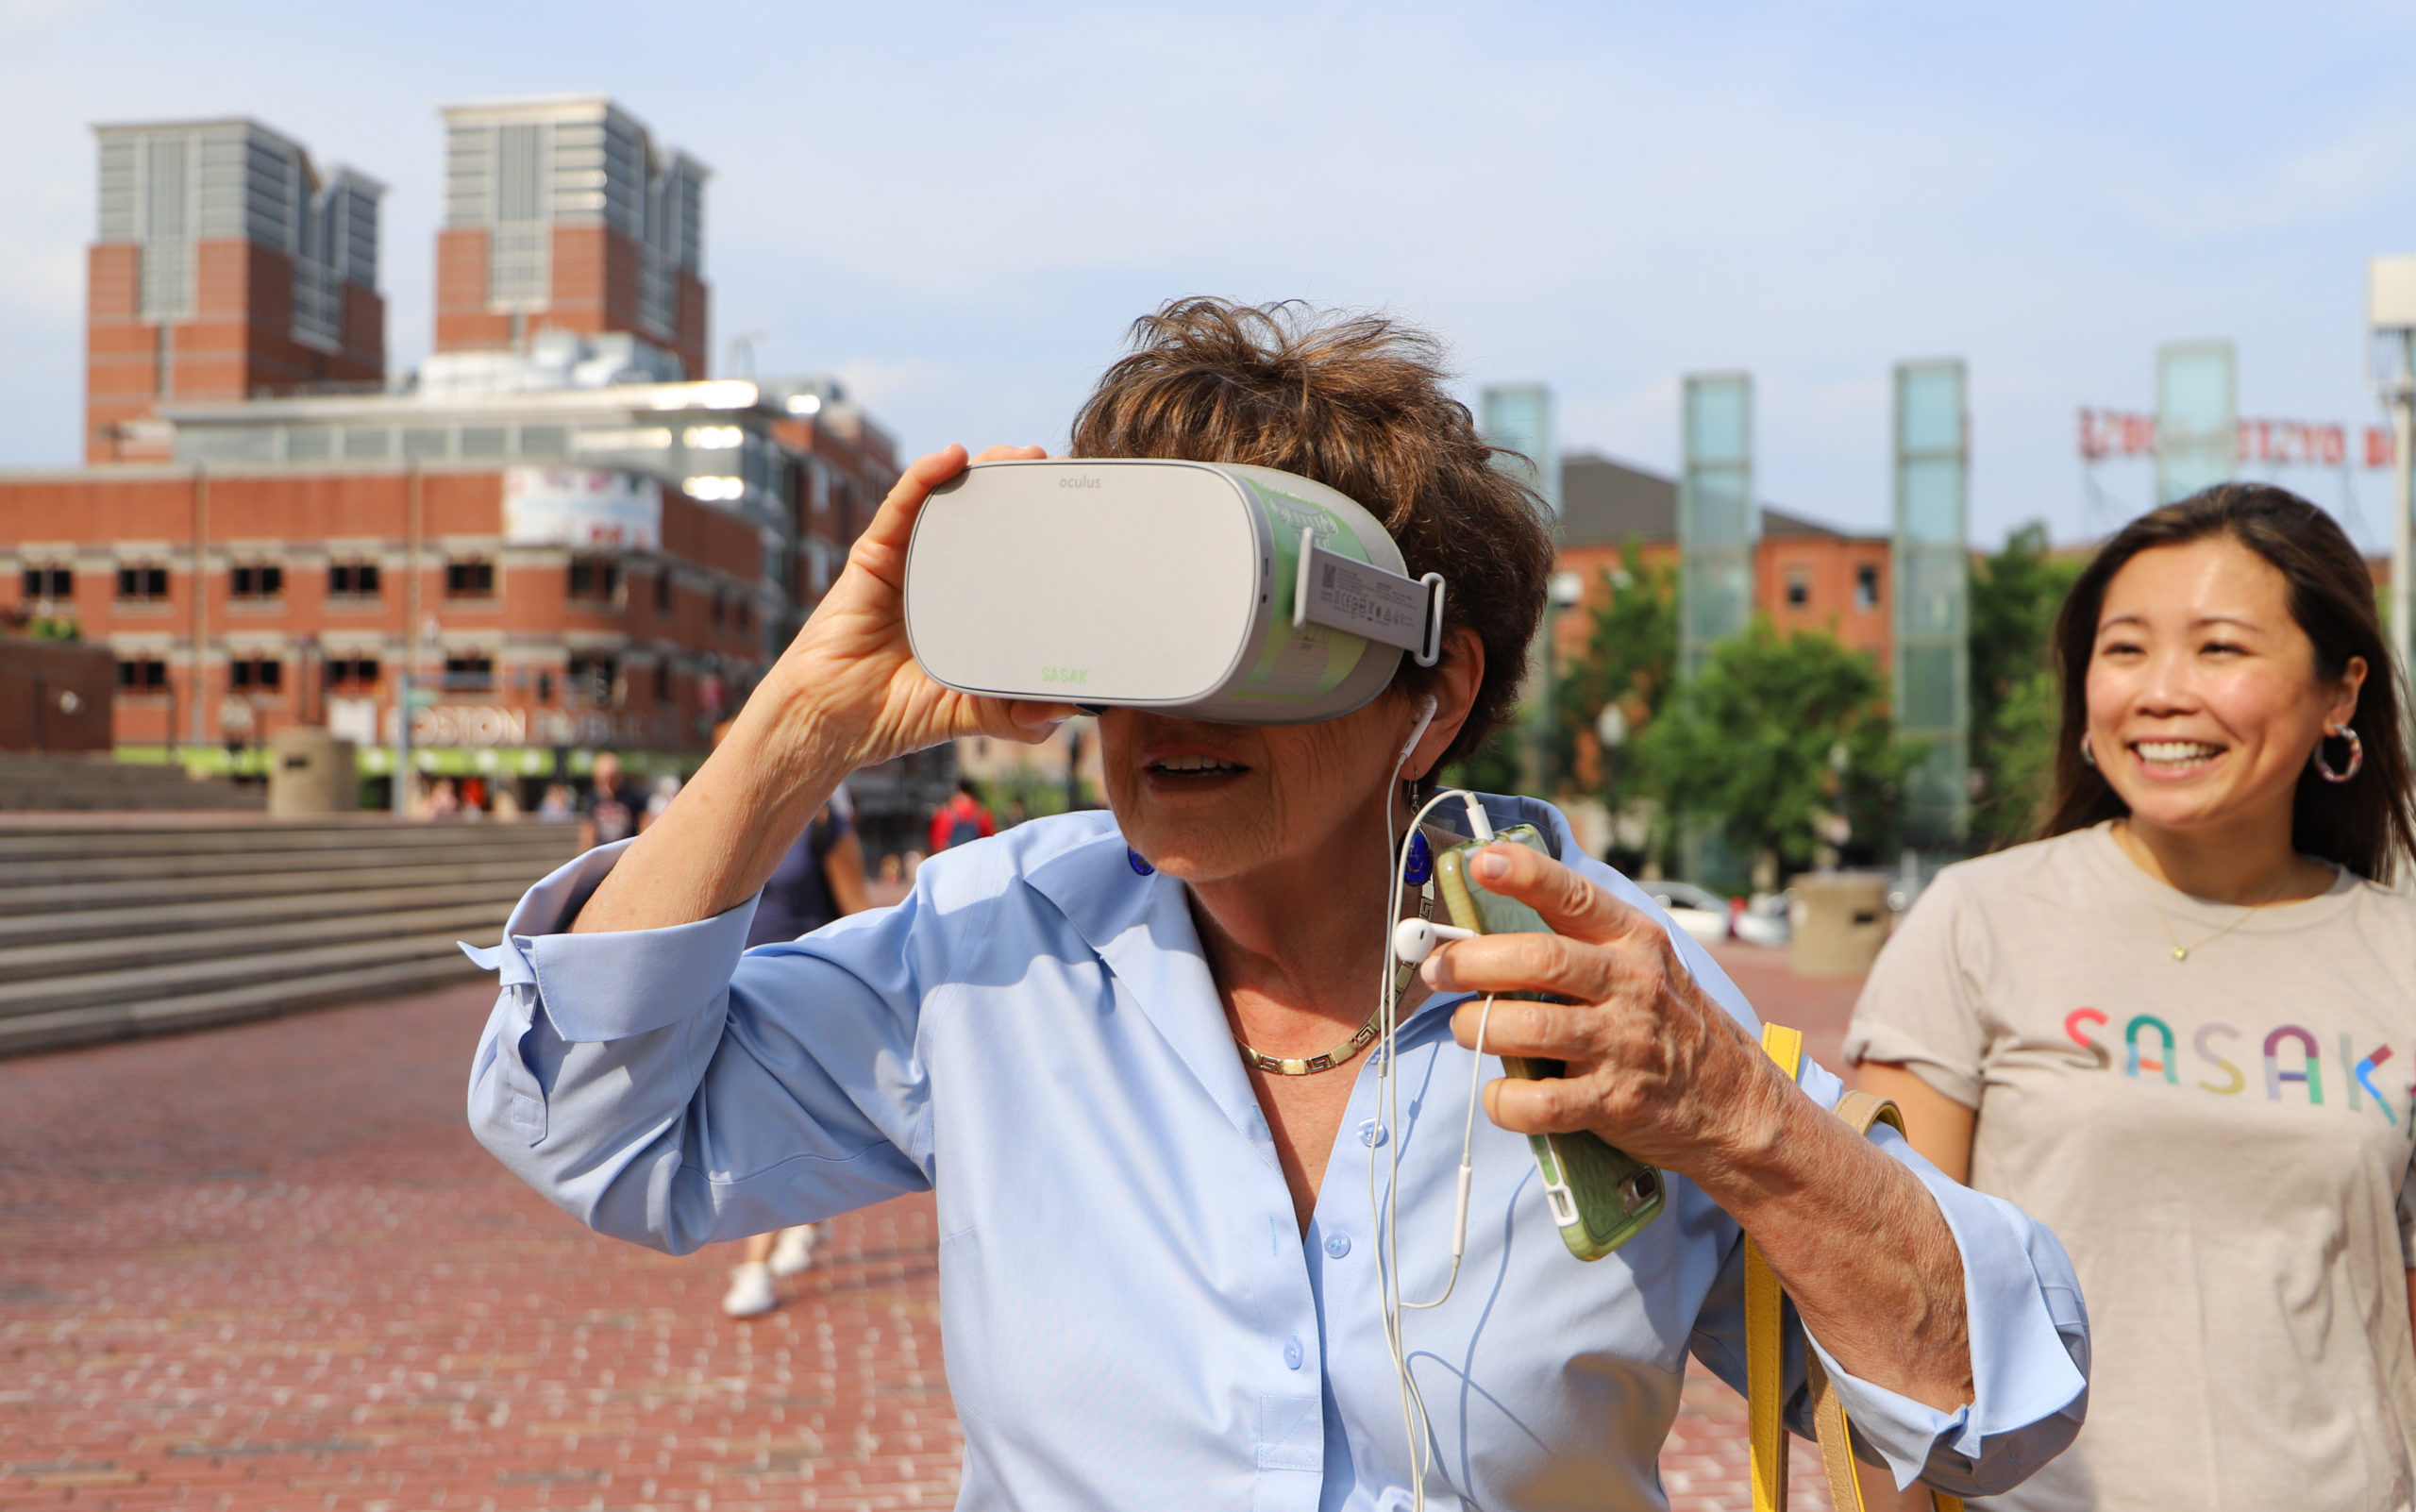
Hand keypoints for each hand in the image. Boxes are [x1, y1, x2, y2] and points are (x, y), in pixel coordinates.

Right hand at [763, 443, 1076, 767]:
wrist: (833, 722)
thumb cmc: (895, 714)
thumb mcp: (971, 712)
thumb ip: (1016, 714)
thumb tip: (1071, 708)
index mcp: (969, 604)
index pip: (1011, 554)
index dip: (1042, 529)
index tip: (1082, 508)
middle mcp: (940, 574)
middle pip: (985, 516)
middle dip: (1020, 487)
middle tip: (1056, 467)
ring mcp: (906, 560)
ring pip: (948, 500)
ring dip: (983, 469)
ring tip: (1018, 454)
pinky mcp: (873, 556)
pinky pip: (900, 507)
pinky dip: (925, 476)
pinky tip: (952, 457)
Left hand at [1423, 841, 1796, 1184]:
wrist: (1739, 1107)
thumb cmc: (1670, 1026)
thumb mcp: (1644, 967)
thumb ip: (1580, 944)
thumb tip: (1485, 928)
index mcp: (1633, 941)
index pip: (1574, 895)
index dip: (1523, 874)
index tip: (1480, 862)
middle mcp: (1631, 985)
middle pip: (1539, 960)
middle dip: (1473, 961)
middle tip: (1437, 970)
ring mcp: (1624, 1045)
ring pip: (1531, 1027)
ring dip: (1479, 1026)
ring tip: (1465, 1028)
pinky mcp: (1615, 1102)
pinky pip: (1541, 1103)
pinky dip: (1504, 1101)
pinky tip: (1498, 1094)